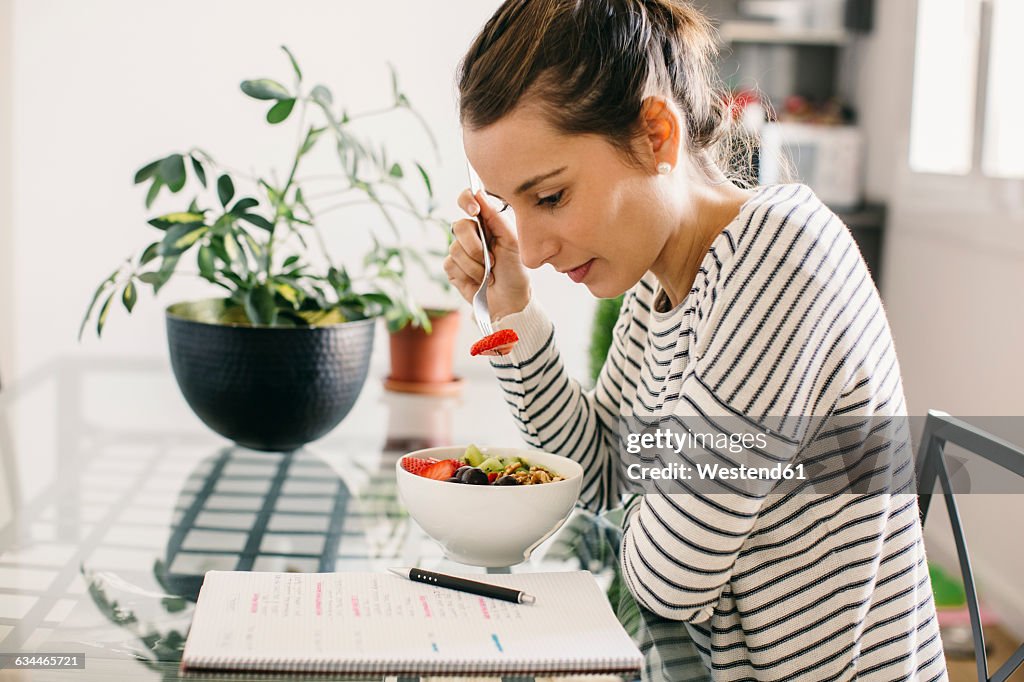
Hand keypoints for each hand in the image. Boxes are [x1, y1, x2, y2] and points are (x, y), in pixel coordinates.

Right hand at [444, 189, 530, 320]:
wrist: (509, 300)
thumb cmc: (514, 270)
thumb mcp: (511, 242)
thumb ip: (496, 218)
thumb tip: (479, 193)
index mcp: (486, 223)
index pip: (468, 200)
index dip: (466, 200)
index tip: (474, 210)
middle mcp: (471, 234)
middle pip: (459, 226)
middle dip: (476, 246)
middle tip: (492, 260)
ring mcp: (460, 250)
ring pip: (455, 249)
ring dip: (476, 265)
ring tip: (489, 274)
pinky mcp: (452, 268)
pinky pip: (451, 264)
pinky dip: (468, 274)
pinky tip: (478, 280)